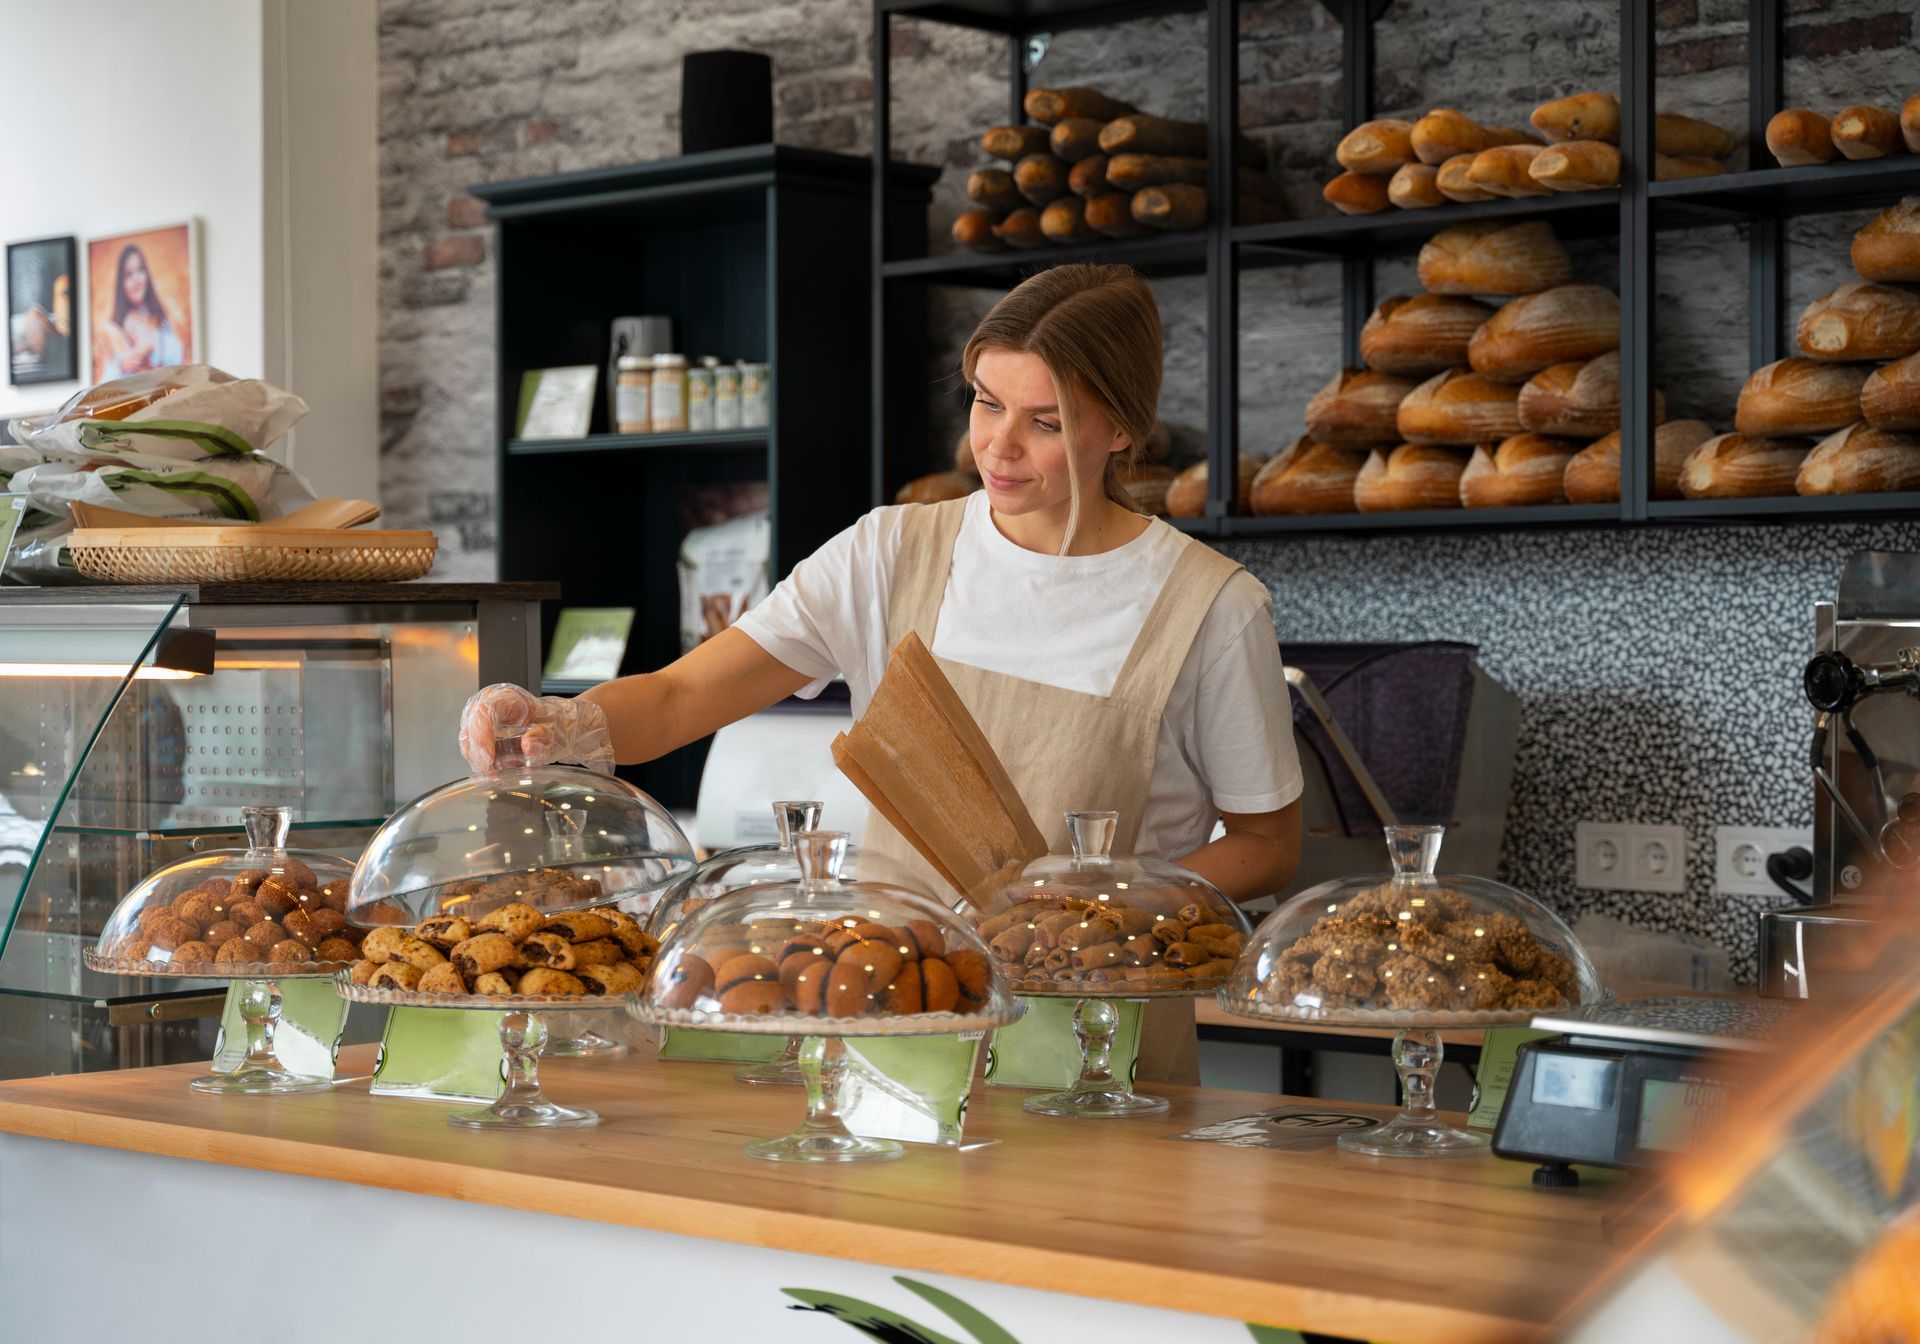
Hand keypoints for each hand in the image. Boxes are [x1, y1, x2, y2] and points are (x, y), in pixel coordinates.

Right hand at [458, 683, 613, 774]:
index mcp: (511, 697)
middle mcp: (492, 703)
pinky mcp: (481, 732)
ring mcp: (483, 717)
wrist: (561, 726)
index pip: (485, 710)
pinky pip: (473, 749)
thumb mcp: (558, 732)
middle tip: (491, 772)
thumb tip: (527, 746)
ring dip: (480, 759)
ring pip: (468, 739)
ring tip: (500, 772)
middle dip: (477, 752)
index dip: (481, 735)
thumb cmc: (558, 725)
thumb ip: (543, 739)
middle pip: (470, 725)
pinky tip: (499, 770)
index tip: (488, 760)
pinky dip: (483, 762)